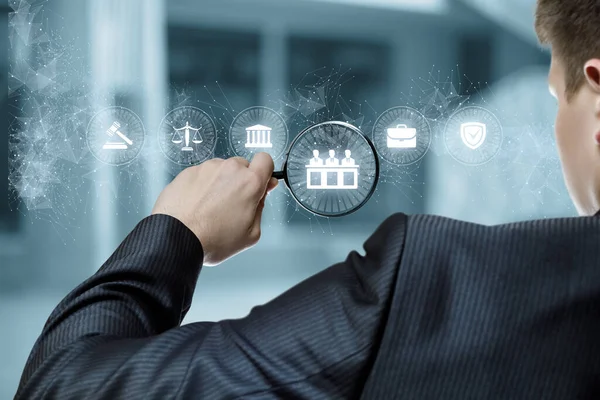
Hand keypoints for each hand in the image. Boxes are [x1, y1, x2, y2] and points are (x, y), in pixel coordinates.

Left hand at [151, 153, 278, 265]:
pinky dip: (201, 187)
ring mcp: (207, 168)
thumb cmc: (212, 239)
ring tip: (210, 209)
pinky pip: (202, 175)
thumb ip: (260, 209)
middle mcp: (229, 169)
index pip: (266, 160)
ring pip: (221, 170)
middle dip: (240, 181)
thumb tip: (261, 196)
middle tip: (232, 204)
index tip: (260, 184)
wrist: (176, 238)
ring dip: (219, 184)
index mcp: (250, 182)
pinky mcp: (188, 172)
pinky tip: (196, 206)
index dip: (264, 172)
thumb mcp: (251, 234)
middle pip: (242, 166)